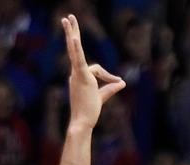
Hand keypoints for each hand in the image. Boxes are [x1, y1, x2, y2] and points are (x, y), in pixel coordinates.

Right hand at [62, 15, 124, 129]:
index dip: (108, 75)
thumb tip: (123, 82)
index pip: (96, 69)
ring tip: (67, 17)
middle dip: (72, 32)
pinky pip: (78, 59)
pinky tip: (73, 38)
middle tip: (68, 17)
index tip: (119, 81)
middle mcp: (75, 73)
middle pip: (74, 49)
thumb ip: (111, 87)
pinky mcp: (81, 76)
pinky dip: (76, 49)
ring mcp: (77, 74)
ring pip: (75, 50)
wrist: (83, 122)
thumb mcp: (103, 97)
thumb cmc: (89, 112)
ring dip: (71, 33)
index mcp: (79, 77)